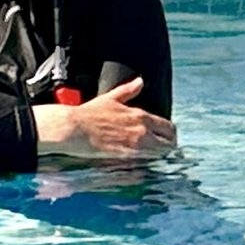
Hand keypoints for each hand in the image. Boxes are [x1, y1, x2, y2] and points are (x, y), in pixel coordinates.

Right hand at [34, 78, 173, 158]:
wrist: (74, 128)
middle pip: (169, 143)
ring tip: (151, 157)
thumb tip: (140, 81)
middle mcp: (142, 130)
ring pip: (160, 154)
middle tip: (161, 150)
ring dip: (158, 156)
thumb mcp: (111, 98)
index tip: (165, 138)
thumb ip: (128, 91)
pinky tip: (140, 163)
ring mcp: (135, 145)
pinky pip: (146, 163)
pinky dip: (147, 163)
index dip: (170, 134)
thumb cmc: (89, 114)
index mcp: (140, 115)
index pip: (168, 127)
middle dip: (168, 147)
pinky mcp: (127, 157)